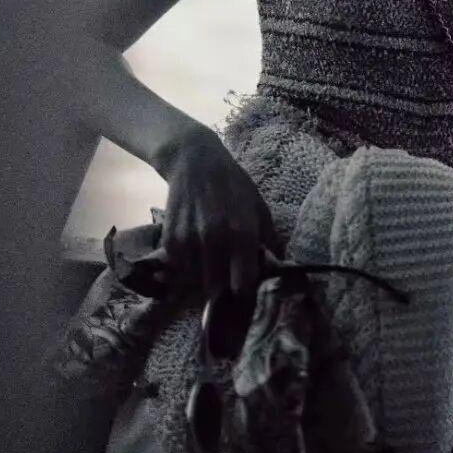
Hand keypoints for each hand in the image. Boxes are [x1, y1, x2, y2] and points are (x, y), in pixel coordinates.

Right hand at [152, 125, 279, 298]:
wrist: (195, 162)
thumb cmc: (233, 184)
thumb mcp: (258, 206)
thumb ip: (269, 238)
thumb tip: (281, 265)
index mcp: (242, 233)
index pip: (243, 284)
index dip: (244, 291)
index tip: (244, 289)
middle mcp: (216, 240)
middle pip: (218, 288)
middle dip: (223, 288)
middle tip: (226, 279)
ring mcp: (191, 240)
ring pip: (197, 280)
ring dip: (203, 276)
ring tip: (210, 260)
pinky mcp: (171, 239)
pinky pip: (180, 268)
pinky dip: (187, 265)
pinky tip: (195, 248)